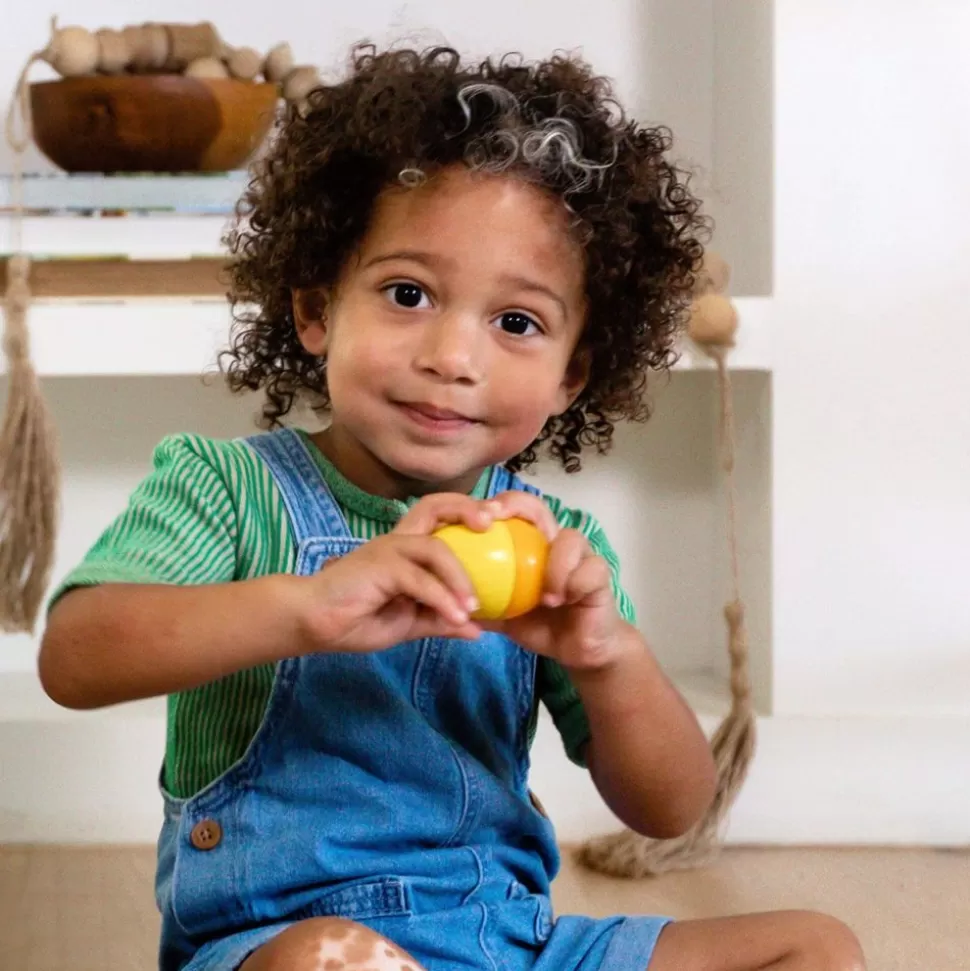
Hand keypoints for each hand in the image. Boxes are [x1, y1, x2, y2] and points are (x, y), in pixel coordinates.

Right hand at [294, 493, 495, 653]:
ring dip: (460, 578)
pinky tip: (456, 618)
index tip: (497, 526)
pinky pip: (418, 580)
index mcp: (408, 548)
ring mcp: (388, 549)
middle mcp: (399, 540)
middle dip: (468, 508)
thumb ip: (441, 620)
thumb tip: (477, 630)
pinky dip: (441, 599)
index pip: (440, 515)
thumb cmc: (357, 617)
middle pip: (435, 505)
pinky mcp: (379, 566)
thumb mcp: (410, 622)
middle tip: (492, 526)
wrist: (313, 622)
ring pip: (435, 548)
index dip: (468, 512)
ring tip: (474, 607)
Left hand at [484, 492, 630, 671]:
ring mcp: (582, 557)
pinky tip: (558, 602)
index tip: (475, 517)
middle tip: (495, 521)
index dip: (496, 505)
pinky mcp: (601, 576)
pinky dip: (572, 583)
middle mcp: (556, 543)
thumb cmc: (541, 626)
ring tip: (543, 596)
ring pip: (571, 538)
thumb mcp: (503, 615)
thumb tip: (442, 602)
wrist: (579, 651)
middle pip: (540, 508)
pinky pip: (590, 570)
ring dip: (553, 565)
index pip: (514, 510)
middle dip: (517, 507)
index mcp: (532, 546)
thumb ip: (479, 604)